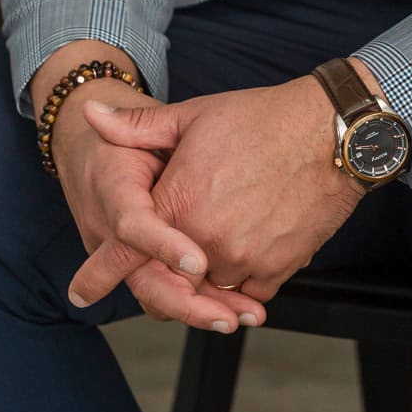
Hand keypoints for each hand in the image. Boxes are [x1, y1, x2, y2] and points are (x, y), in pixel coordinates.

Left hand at [66, 75, 363, 311]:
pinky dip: (239, 288)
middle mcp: (206, 240)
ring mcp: (243, 259)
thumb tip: (93, 115)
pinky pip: (246, 296)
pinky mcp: (277, 270)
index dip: (98, 273)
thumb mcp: (195, 115)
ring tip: (209, 253)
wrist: (332, 132)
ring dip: (202, 281)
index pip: (126, 251)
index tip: (79, 293)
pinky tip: (243, 259)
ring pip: (206, 291)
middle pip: (167, 281)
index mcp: (180, 202)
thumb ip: (138, 126)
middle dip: (160, 279)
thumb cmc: (264, 119)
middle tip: (166, 265)